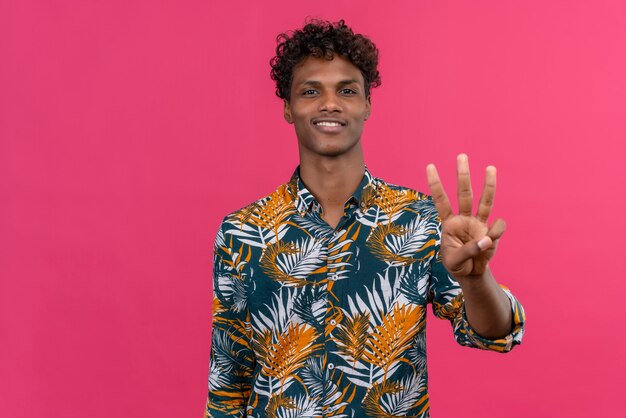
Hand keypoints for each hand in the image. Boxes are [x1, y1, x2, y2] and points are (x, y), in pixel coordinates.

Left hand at [426, 154, 505, 279]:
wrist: (470, 273)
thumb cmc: (456, 264)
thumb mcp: (455, 260)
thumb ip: (469, 250)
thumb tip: (487, 239)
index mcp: (448, 223)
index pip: (441, 200)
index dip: (435, 184)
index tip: (430, 166)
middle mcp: (463, 219)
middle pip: (463, 193)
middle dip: (462, 175)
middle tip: (461, 155)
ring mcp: (478, 223)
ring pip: (484, 201)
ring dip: (488, 184)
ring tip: (490, 167)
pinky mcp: (491, 232)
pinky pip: (497, 227)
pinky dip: (496, 233)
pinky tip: (490, 242)